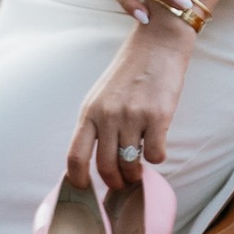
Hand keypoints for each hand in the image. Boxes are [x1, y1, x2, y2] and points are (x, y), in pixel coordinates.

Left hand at [70, 11, 193, 182]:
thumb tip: (95, 160)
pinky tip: (157, 150)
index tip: (86, 189)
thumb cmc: (130, 71)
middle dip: (114, 182)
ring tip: (139, 171)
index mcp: (89, 111)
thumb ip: (96, 124)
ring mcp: (133, 116)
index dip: (78, 180)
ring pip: (131, 164)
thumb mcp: (102, 96)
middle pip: (105, 166)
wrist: (158, 43)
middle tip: (122, 184)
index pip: (75, 156)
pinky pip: (155, 154)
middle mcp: (108, 115)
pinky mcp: (158, 116)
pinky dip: (157, 159)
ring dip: (136, 173)